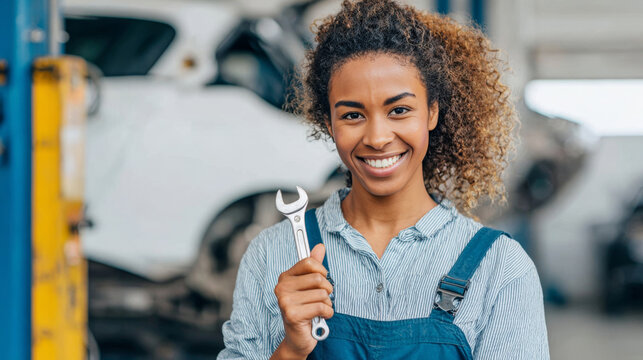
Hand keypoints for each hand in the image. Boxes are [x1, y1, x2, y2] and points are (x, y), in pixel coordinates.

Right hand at [272, 244, 333, 358]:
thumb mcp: (310, 286)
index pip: (309, 262)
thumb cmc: (305, 310)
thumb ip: (314, 266)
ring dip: (327, 304)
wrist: (298, 338)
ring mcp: (285, 301)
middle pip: (318, 278)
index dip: (322, 271)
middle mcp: (281, 287)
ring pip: (322, 294)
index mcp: (285, 277)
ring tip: (318, 310)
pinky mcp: (292, 314)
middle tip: (321, 299)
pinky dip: (327, 313)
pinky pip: (321, 307)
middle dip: (327, 290)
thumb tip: (320, 246)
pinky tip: (320, 317)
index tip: (322, 279)